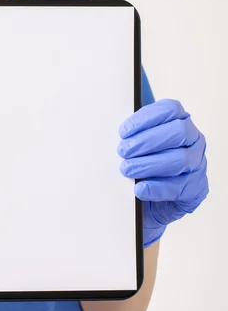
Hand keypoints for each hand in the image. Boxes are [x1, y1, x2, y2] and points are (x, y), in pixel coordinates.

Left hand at [117, 99, 208, 246]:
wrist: (152, 201)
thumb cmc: (141, 164)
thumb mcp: (134, 146)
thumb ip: (129, 136)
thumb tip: (111, 135)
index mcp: (179, 121)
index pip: (170, 109)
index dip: (146, 118)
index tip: (123, 132)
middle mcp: (194, 140)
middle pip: (178, 132)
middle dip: (147, 141)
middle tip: (122, 151)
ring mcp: (198, 163)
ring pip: (181, 159)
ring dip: (150, 164)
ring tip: (127, 169)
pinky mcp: (196, 188)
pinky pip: (180, 187)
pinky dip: (157, 188)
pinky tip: (139, 189)